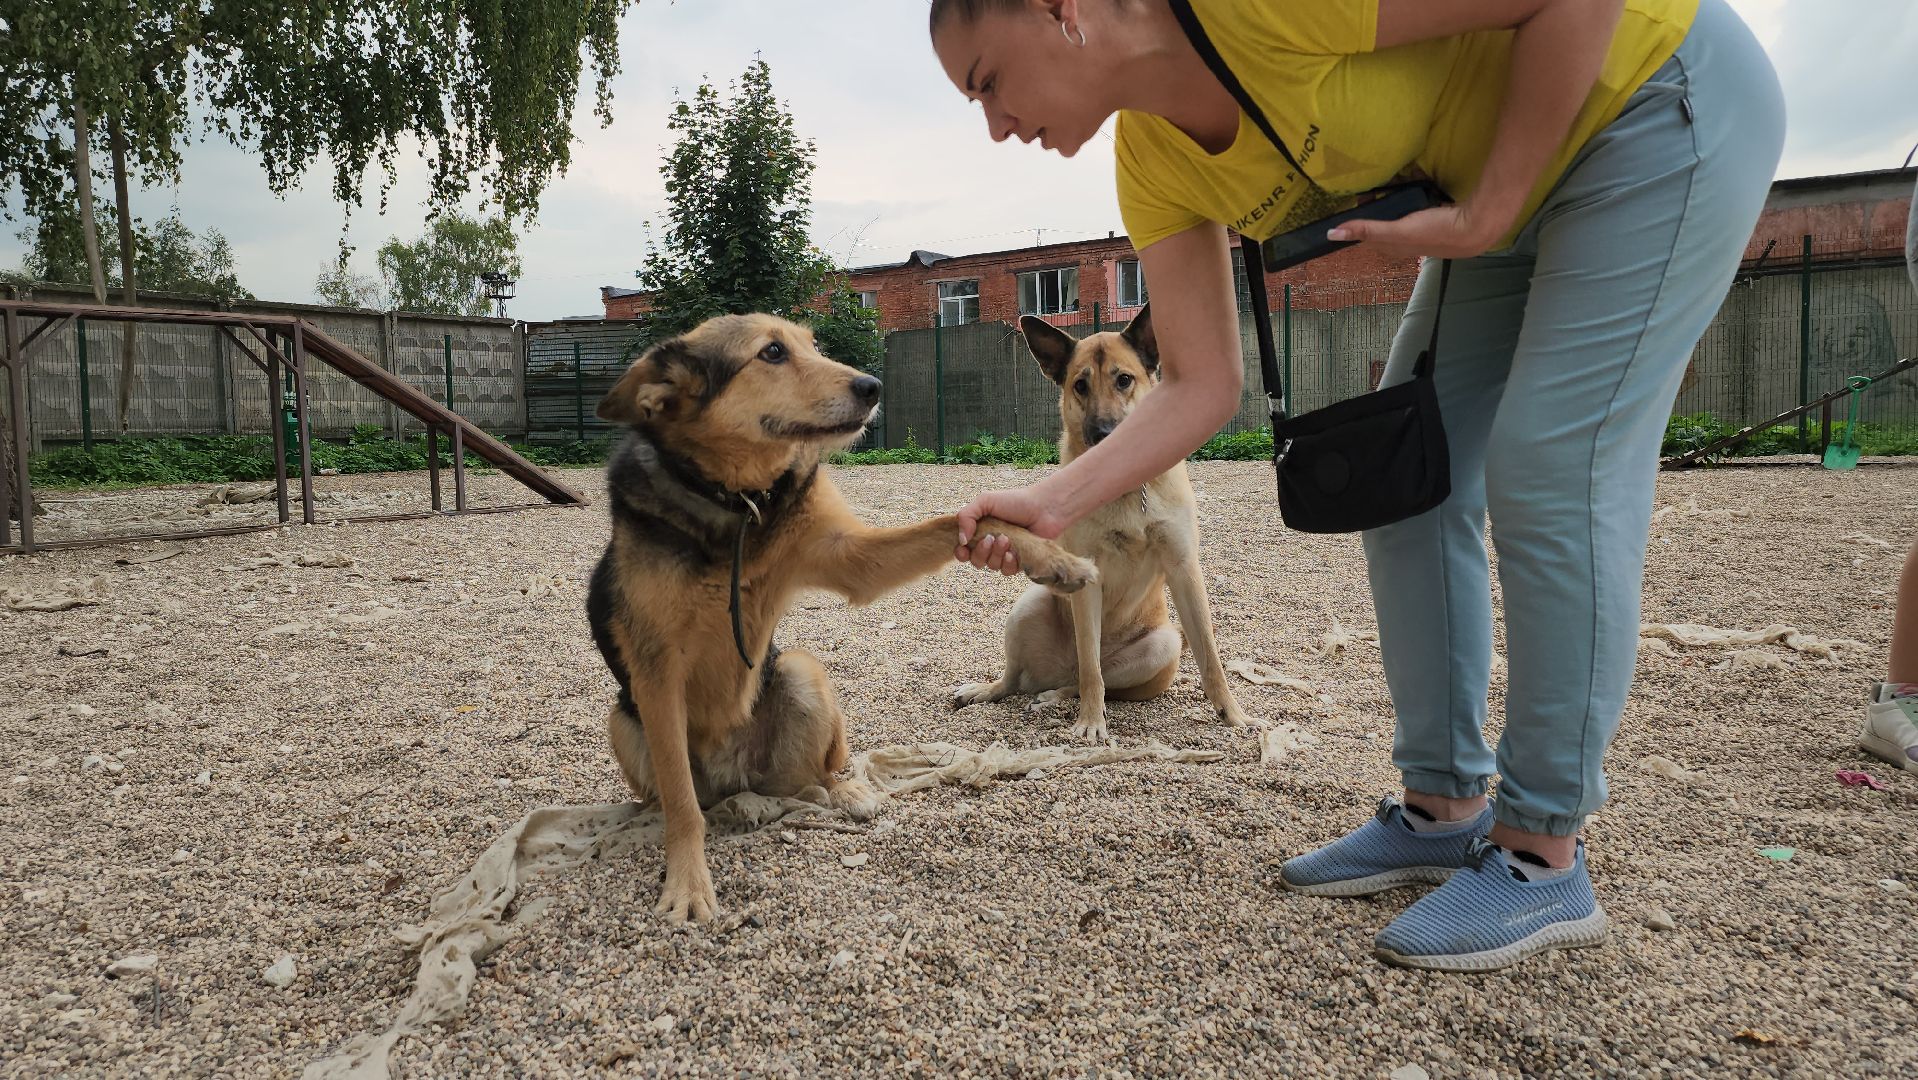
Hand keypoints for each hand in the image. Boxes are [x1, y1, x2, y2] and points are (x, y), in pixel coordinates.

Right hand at [954, 486, 1066, 576]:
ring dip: (996, 554)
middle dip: (981, 552)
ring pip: (991, 566)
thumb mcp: (985, 501)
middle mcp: (991, 544)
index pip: (963, 550)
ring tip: (1006, 539)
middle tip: (991, 538)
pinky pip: (1007, 571)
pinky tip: (1013, 552)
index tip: (964, 548)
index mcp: (980, 531)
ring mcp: (1005, 554)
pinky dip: (1008, 563)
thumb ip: (966, 516)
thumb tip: (961, 540)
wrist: (1044, 508)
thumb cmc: (1016, 501)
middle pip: (976, 561)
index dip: (961, 553)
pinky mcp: (1019, 562)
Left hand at [1327, 201, 1508, 260]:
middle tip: (1370, 194)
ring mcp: (1426, 233)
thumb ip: (1367, 230)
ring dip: (1396, 206)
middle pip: (1385, 228)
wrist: (1477, 228)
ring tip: (1390, 190)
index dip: (1359, 224)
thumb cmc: (1436, 231)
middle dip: (1377, 213)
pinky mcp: (1440, 222)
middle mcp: (1409, 243)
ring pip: (1403, 220)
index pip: (1369, 237)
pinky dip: (1414, 202)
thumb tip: (1332, 234)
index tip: (1354, 205)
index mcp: (1396, 247)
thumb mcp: (1397, 230)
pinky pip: (1420, 211)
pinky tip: (1417, 191)